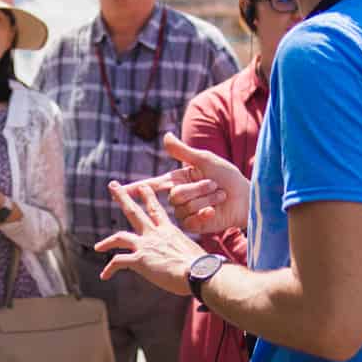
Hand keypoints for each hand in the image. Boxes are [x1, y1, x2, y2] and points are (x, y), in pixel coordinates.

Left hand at [95, 178, 206, 293]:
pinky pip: (118, 261)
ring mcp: (145, 245)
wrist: (198, 272)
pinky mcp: (139, 260)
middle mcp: (155, 234)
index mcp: (169, 230)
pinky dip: (109, 269)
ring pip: (119, 237)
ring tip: (97, 246)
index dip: (148, 197)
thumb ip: (186, 253)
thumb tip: (194, 263)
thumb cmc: (201, 266)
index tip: (143, 187)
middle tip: (113, 186)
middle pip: (134, 211)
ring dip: (106, 241)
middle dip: (122, 197)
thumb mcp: (193, 252)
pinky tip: (104, 276)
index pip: (156, 210)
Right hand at [130, 132, 249, 235]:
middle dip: (199, 188)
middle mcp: (179, 197)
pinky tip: (215, 210)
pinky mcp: (194, 226)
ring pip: (184, 206)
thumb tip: (165, 136)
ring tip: (220, 196)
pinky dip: (205, 212)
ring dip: (206, 198)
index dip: (134, 188)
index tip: (116, 188)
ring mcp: (185, 213)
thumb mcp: (206, 160)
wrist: (245, 198)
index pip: (152, 184)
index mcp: (178, 180)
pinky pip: (190, 219)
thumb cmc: (228, 176)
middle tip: (216, 185)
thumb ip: (183, 152)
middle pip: (176, 194)